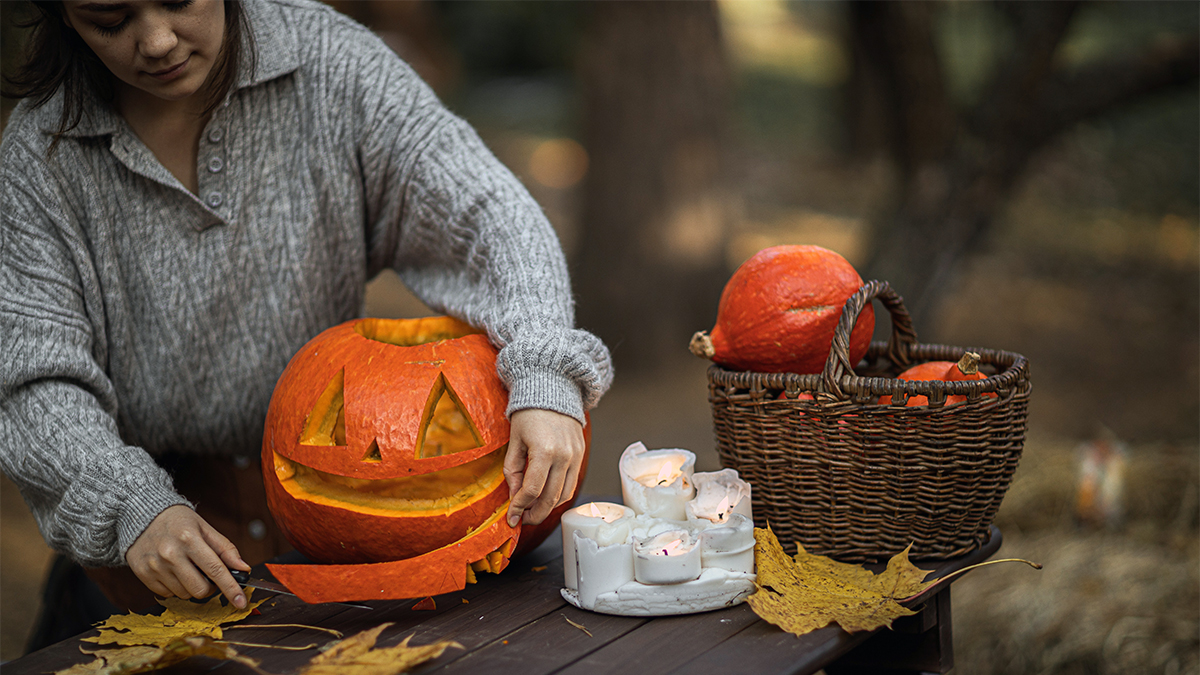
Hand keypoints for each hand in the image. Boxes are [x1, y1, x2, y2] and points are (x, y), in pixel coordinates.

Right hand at [126, 505, 250, 607]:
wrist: (141, 515)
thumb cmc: (178, 521)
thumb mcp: (205, 528)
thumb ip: (225, 549)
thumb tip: (243, 568)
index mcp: (189, 539)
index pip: (216, 570)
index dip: (231, 589)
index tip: (241, 602)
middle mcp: (170, 554)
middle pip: (200, 589)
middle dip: (210, 588)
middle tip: (208, 575)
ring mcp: (155, 566)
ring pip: (184, 595)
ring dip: (192, 587)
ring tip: (188, 568)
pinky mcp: (143, 575)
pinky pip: (167, 594)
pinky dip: (176, 587)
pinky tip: (173, 571)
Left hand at [504, 409, 584, 526]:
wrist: (552, 389)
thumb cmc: (528, 414)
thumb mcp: (514, 441)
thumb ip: (512, 471)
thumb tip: (514, 498)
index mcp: (544, 451)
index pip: (531, 490)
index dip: (519, 508)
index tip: (511, 517)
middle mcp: (564, 456)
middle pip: (550, 498)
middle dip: (534, 514)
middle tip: (522, 520)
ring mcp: (576, 456)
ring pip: (564, 495)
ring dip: (548, 508)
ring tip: (532, 510)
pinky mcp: (581, 454)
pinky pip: (572, 483)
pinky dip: (559, 495)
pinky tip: (545, 496)